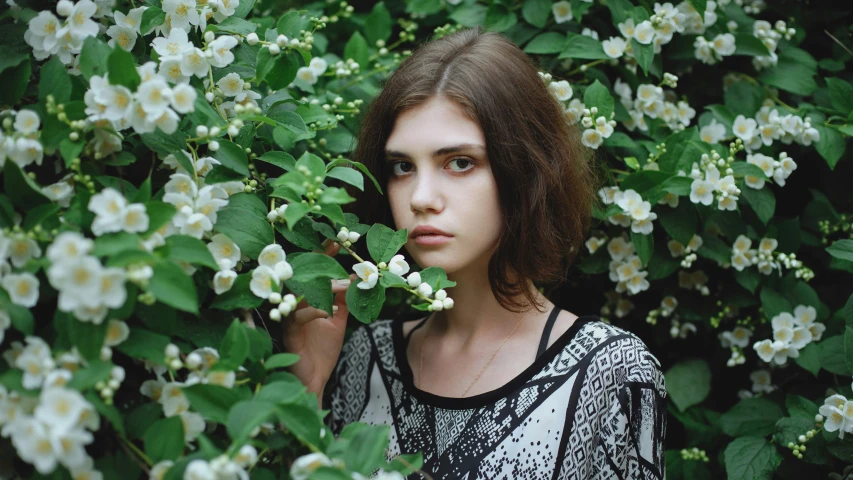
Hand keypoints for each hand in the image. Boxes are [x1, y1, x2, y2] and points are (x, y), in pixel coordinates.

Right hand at [282, 240, 355, 394]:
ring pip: (302, 293)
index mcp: (306, 297)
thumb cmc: (322, 348)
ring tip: (346, 286)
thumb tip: (359, 277)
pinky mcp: (289, 332)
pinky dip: (315, 311)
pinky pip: (298, 316)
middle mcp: (294, 303)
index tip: (338, 241)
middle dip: (323, 265)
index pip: (312, 270)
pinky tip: (330, 310)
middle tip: (345, 261)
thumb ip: (346, 298)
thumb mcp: (339, 319)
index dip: (323, 254)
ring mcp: (289, 316)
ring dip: (325, 288)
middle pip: (305, 276)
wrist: (314, 378)